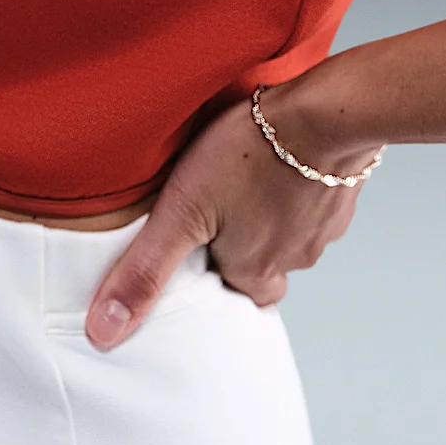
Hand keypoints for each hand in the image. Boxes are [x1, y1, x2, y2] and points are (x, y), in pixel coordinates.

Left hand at [84, 79, 375, 349]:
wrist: (327, 111)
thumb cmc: (250, 152)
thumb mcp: (182, 210)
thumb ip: (144, 271)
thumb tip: (102, 332)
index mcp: (254, 273)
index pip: (229, 296)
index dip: (211, 273)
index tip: (198, 249)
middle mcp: (295, 261)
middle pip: (263, 268)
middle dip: (244, 248)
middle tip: (222, 214)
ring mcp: (324, 228)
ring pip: (291, 235)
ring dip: (272, 215)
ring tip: (248, 177)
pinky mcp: (343, 192)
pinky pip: (317, 201)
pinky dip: (300, 187)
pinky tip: (285, 158)